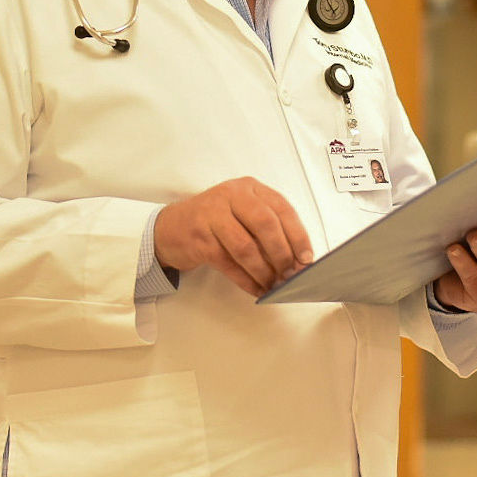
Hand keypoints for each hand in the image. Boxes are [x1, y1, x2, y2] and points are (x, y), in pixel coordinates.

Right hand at [153, 177, 314, 297]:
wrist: (170, 228)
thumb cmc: (215, 222)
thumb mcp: (242, 214)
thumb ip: (268, 229)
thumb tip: (297, 260)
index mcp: (249, 187)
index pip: (282, 208)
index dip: (298, 235)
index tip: (306, 258)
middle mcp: (231, 195)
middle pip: (265, 224)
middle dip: (282, 254)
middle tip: (290, 274)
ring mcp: (212, 215)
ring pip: (246, 247)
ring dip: (264, 271)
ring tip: (273, 285)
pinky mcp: (199, 238)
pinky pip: (229, 264)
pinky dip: (246, 280)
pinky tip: (256, 289)